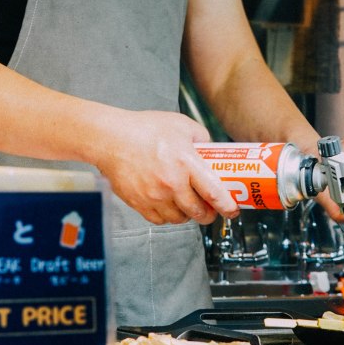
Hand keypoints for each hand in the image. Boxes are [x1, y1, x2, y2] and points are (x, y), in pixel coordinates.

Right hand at [93, 110, 240, 225]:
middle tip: (211, 209)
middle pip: (198, 212)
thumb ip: (201, 138)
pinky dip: (167, 216)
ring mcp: (154, 196)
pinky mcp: (139, 204)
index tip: (233, 210)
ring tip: (187, 203)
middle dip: (208, 214)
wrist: (110, 139)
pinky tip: (168, 203)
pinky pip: (160, 220)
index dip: (227, 206)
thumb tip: (211, 151)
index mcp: (185, 162)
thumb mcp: (181, 125)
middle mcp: (171, 183)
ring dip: (187, 214)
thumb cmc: (144, 129)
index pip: (213, 192)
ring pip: (179, 218)